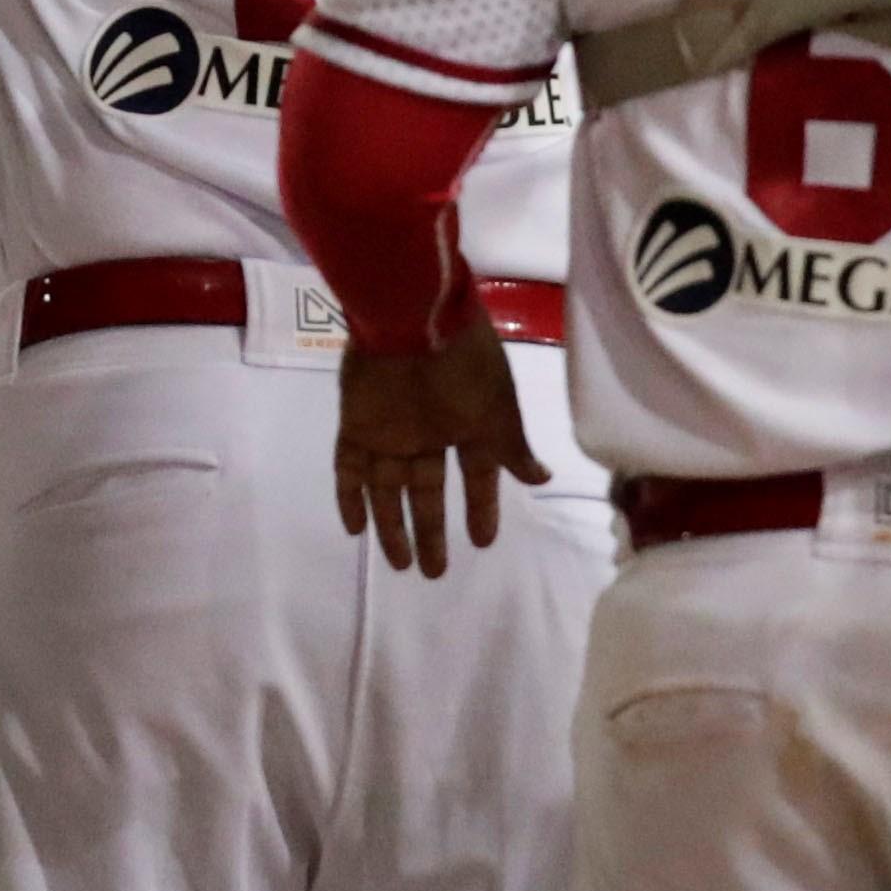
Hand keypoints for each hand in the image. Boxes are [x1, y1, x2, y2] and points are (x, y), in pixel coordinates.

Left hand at [336, 318, 543, 579]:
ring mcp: (391, 429)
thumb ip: (512, 449)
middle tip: (434, 572)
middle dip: (431, 531)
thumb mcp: (499, 410)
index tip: (482, 542)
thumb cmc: (465, 365)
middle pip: (428, 491)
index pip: (475, 477)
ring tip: (400, 564)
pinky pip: (349, 466)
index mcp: (468, 425)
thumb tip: (541, 479)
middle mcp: (429, 432)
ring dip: (392, 525)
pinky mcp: (357, 424)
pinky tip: (354, 529)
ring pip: (388, 487)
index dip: (480, 509)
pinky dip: (349, 496)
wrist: (413, 318)